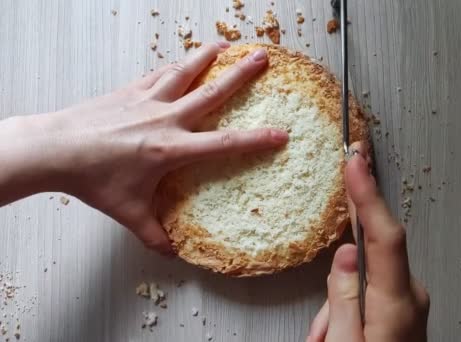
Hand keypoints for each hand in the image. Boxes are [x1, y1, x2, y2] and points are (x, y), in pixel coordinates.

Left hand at [0, 42, 287, 254]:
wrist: (55, 149)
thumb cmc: (92, 180)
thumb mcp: (128, 211)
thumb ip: (154, 234)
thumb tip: (172, 253)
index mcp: (171, 149)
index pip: (224, 144)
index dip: (256, 140)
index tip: (281, 134)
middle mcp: (165, 119)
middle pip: (212, 92)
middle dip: (241, 75)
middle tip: (263, 57)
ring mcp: (147, 100)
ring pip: (186, 72)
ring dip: (208, 56)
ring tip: (227, 44)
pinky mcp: (129, 90)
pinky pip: (159, 73)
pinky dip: (175, 66)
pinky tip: (183, 61)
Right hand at [307, 143, 429, 340]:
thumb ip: (343, 298)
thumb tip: (345, 256)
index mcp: (397, 304)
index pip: (384, 235)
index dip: (368, 193)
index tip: (355, 160)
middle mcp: (410, 298)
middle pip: (365, 265)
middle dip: (337, 292)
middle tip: (327, 334)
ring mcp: (409, 305)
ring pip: (360, 286)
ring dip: (339, 315)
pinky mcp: (403, 311)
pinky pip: (367, 299)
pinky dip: (349, 318)